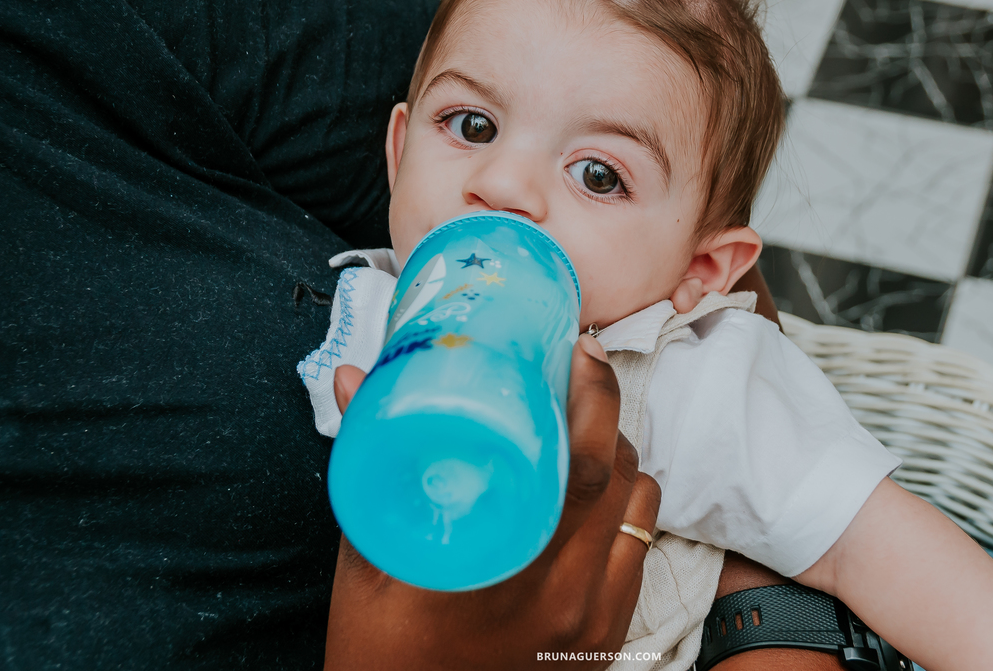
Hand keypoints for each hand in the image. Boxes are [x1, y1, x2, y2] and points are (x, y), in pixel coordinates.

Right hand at [324, 335, 660, 669]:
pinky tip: (591, 498)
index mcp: (502, 572)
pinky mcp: (605, 641)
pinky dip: (626, 511)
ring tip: (584, 438)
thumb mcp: (365, 560)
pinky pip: (639, 552)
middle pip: (618, 479)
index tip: (582, 351)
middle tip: (582, 376)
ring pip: (639, 511)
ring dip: (622, 462)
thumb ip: (368, 464)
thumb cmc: (378, 649)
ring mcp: (591, 623)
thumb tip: (353, 379)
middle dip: (608, 414)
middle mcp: (562, 598)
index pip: (576, 469)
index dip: (592, 400)